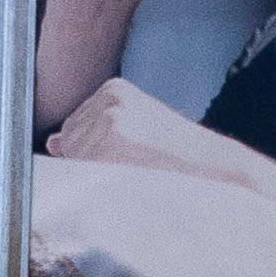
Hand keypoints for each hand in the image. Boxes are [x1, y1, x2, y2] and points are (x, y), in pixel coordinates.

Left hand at [42, 74, 275, 197]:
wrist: (223, 173)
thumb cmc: (181, 162)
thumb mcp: (137, 134)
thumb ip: (92, 134)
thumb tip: (52, 143)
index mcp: (114, 91)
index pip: (71, 129)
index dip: (91, 154)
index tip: (127, 160)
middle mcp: (109, 99)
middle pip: (68, 143)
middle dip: (92, 163)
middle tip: (137, 168)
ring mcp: (110, 119)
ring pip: (75, 161)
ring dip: (98, 177)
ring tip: (139, 173)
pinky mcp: (113, 140)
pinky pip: (85, 174)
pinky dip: (102, 185)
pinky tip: (134, 179)